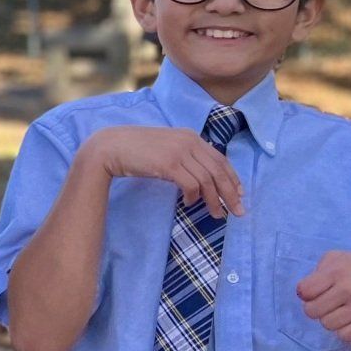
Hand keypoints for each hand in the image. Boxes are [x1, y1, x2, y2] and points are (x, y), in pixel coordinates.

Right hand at [85, 125, 243, 218]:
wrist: (111, 147)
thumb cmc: (135, 149)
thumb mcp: (165, 147)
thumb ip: (184, 154)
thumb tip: (201, 175)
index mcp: (189, 136)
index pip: (220, 158)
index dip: (233, 178)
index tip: (240, 193)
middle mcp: (188, 141)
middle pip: (218, 170)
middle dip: (231, 193)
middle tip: (238, 211)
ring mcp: (178, 152)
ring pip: (207, 180)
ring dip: (215, 200)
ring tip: (216, 214)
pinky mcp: (169, 164)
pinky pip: (191, 184)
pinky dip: (194, 197)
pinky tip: (190, 203)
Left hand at [298, 253, 350, 343]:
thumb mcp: (343, 259)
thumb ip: (320, 268)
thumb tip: (304, 290)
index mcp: (337, 270)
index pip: (304, 291)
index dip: (307, 295)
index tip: (317, 295)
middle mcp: (348, 288)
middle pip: (311, 311)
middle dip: (318, 310)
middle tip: (330, 306)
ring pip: (327, 324)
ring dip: (332, 321)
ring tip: (343, 313)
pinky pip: (344, 335)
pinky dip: (345, 331)